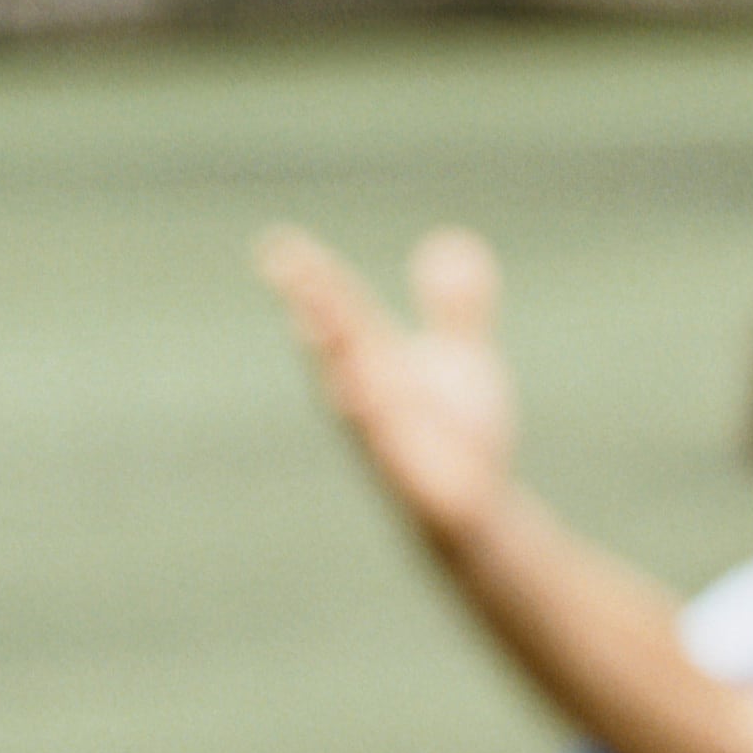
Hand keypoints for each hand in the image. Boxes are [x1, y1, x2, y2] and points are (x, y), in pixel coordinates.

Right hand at [255, 224, 517, 545]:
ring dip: (336, 362)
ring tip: (315, 324)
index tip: (279, 245)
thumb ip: (456, 307)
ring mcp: (381, 439)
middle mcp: (365, 397)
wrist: (473, 509)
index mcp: (373, 364)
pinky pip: (387, 451)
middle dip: (313, 310)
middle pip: (335, 347)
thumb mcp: (461, 358)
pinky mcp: (407, 479)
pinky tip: (363, 396)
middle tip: (287, 272)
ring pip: (352, 398)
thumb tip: (456, 243)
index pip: (337, 313)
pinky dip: (376, 426)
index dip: (311, 281)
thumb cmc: (454, 434)